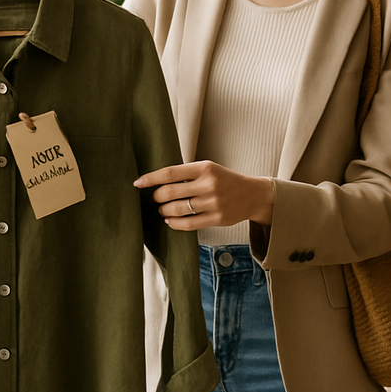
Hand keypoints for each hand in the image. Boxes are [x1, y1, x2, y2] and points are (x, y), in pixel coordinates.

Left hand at [133, 161, 274, 229]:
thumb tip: (157, 181)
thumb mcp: (210, 168)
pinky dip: (174, 223)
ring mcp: (213, 202)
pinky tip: (170, 220)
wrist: (253, 194)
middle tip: (156, 198)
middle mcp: (209, 184)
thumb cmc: (225, 180)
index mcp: (205, 167)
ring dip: (164, 211)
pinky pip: (188, 224)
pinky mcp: (217, 218)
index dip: (150, 178)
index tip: (137, 182)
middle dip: (157, 197)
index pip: (170, 172)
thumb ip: (188, 173)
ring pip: (176, 210)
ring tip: (163, 209)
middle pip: (169, 193)